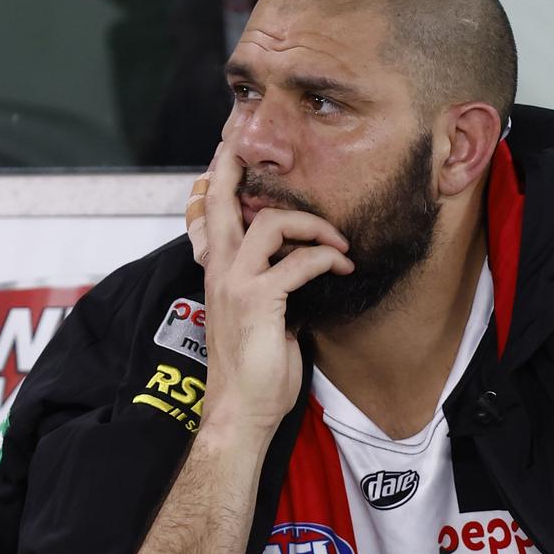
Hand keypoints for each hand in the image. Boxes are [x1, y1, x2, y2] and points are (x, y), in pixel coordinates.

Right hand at [187, 139, 353, 434]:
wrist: (241, 411)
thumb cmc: (255, 370)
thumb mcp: (261, 319)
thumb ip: (271, 287)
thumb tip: (297, 269)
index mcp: (218, 273)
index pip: (211, 215)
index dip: (219, 180)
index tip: (231, 153)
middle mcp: (220, 271)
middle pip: (220, 201)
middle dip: (235, 166)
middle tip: (246, 142)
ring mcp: (237, 284)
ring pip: (269, 222)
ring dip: (311, 224)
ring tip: (338, 241)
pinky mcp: (258, 300)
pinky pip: (298, 261)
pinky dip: (325, 257)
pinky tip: (341, 266)